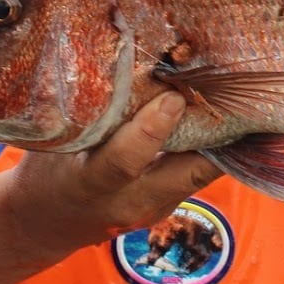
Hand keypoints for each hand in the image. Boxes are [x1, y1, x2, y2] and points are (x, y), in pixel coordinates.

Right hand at [5, 93, 222, 254]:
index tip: (171, 96)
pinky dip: (208, 147)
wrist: (47, 223)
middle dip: (212, 134)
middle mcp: (126, 203)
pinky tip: (219, 116)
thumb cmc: (48, 168)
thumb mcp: (58, 141)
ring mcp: (151, 210)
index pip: (124, 161)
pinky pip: (194, 175)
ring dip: (218, 138)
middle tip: (228, 93)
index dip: (151, 130)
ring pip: (198, 174)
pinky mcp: (165, 207)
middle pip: (185, 175)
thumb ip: (89, 112)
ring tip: (236, 98)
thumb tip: (123, 61)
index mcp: (89, 183)